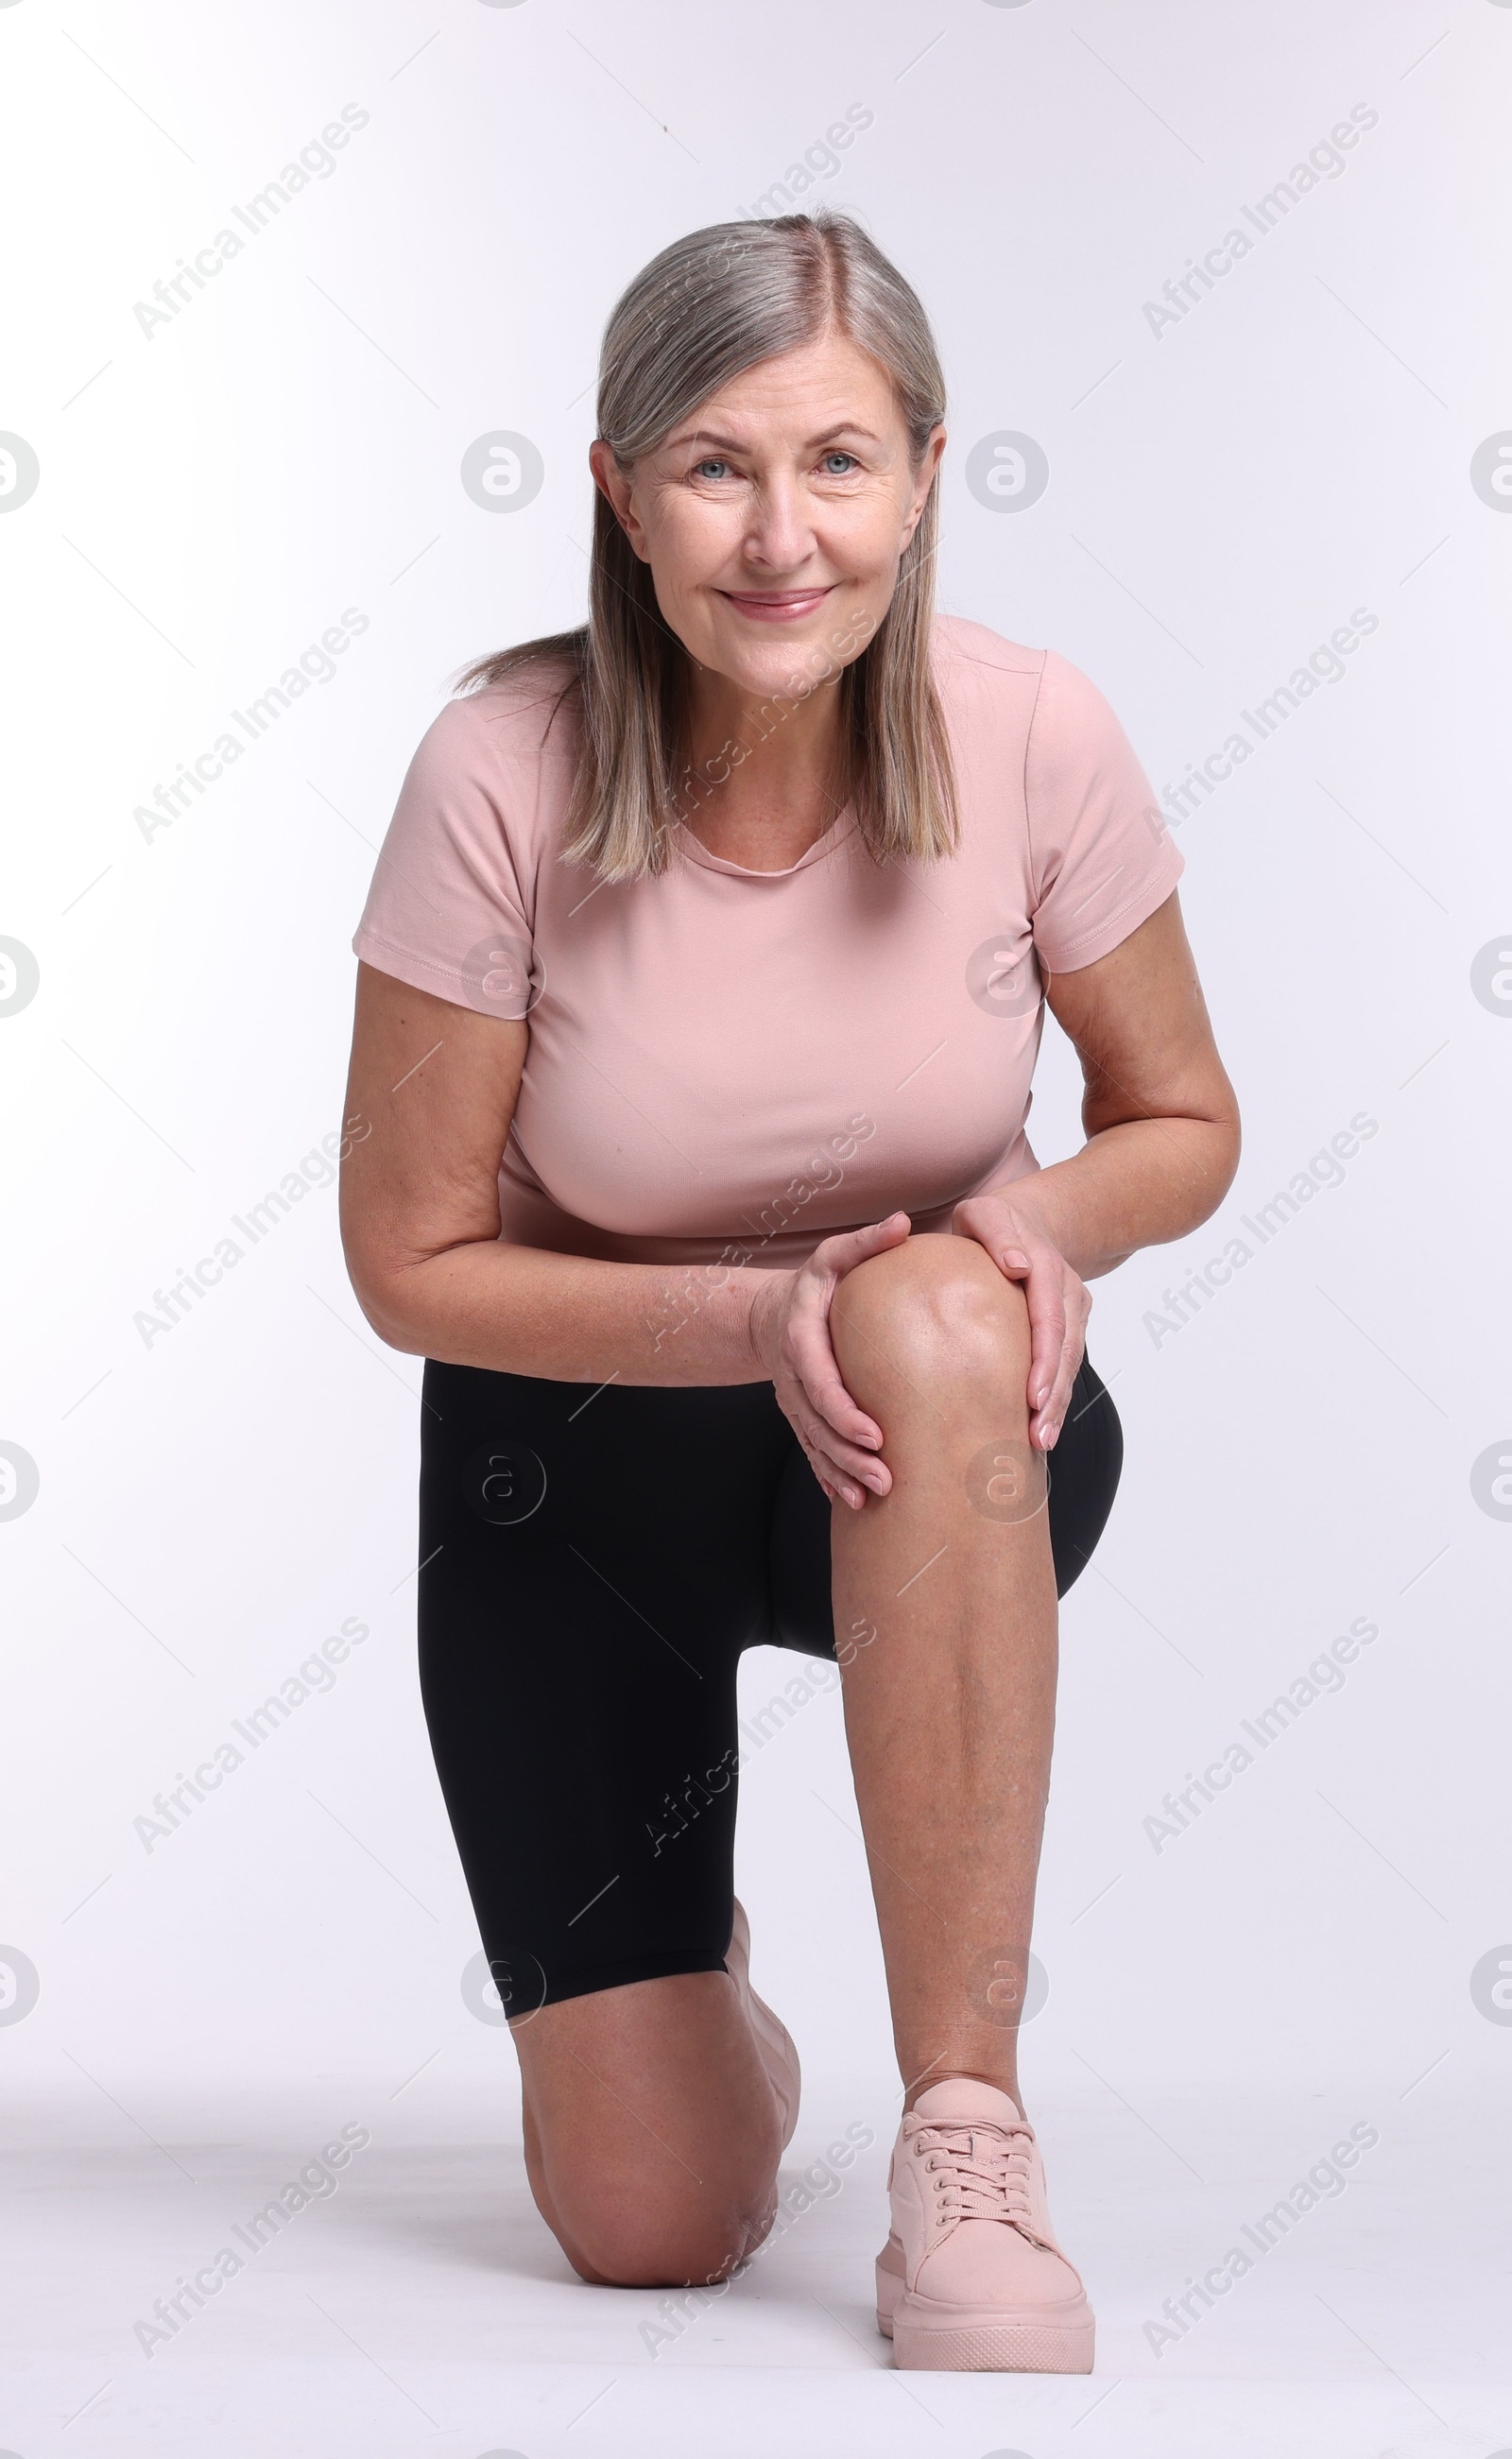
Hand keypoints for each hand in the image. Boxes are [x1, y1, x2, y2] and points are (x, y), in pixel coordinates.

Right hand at [747, 1212, 913, 1507]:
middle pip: (817, 1423)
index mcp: (800, 1337)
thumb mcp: (835, 1256)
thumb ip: (867, 1242)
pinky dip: (827, 1476)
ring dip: (840, 1472)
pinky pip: (811, 1450)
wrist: (772, 1313)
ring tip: (872, 1496)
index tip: (875, 1434)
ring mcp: (794, 1400)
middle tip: (885, 1477)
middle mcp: (793, 1374)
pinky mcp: (800, 1416)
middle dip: (848, 1454)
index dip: (844, 1411)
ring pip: (813, 1443)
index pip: (820, 1381)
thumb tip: (904, 1223)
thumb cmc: (817, 1283)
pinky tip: (849, 1500)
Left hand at [951, 1192, 1090, 1452]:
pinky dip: (1055, 1394)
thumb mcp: (983, 1214)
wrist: (1032, 1219)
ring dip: (1058, 1403)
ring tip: (1041, 1441)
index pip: (1048, 1318)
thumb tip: (1017, 1266)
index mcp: (1045, 1266)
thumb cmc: (992, 1222)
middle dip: (1053, 1394)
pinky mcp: (1070, 1324)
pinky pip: (1065, 1362)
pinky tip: (1041, 1426)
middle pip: (1066, 1348)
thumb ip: (997, 1234)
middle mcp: (1065, 1291)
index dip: (1044, 1358)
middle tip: (1038, 1435)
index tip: (1032, 1395)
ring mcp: (1073, 1309)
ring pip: (1071, 1361)